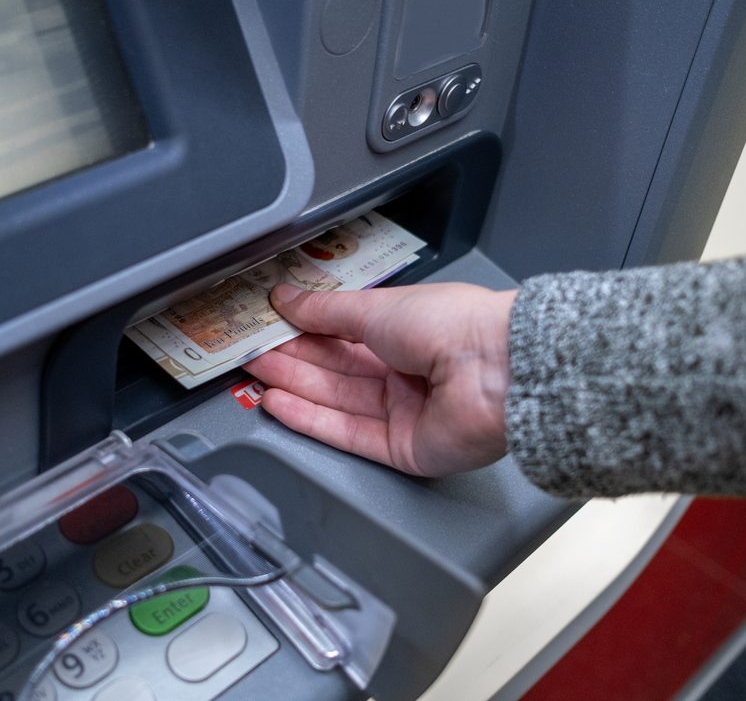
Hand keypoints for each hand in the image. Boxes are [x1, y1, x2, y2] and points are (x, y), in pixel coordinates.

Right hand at [242, 282, 516, 476]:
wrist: (498, 371)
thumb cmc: (451, 325)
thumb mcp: (376, 307)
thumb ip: (324, 310)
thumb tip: (285, 297)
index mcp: (406, 331)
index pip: (343, 333)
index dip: (303, 330)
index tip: (266, 325)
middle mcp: (406, 371)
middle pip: (336, 368)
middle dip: (291, 359)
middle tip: (246, 352)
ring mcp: (404, 412)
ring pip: (336, 400)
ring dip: (292, 388)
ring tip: (251, 376)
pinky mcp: (402, 449)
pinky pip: (348, 433)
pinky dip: (310, 420)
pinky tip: (277, 405)